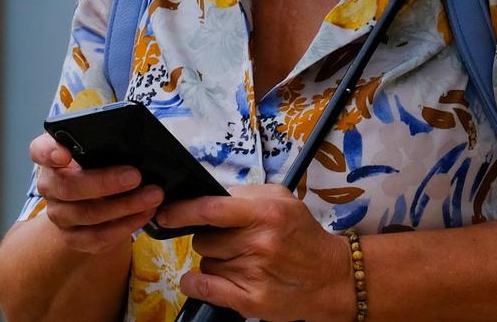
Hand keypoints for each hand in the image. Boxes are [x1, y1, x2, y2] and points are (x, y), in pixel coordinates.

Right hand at [28, 132, 165, 253]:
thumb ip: (102, 142)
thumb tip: (131, 144)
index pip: (39, 151)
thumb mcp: (95, 147)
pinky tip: (145, 214)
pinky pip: (99, 237)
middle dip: (106, 182)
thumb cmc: (95, 163)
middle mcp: (48, 186)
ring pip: (88, 215)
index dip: (49, 152)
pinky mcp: (72, 238)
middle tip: (136, 176)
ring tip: (153, 196)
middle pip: (69, 188)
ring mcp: (58, 214)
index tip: (65, 153)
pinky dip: (126, 226)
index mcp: (49, 156)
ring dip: (125, 206)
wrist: (89, 199)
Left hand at [161, 185, 356, 321]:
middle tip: (232, 241)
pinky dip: (195, 283)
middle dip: (210, 238)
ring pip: (205, 262)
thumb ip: (244, 194)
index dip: (182, 210)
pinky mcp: (251, 300)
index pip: (211, 208)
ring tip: (241, 261)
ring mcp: (254, 273)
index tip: (165, 213)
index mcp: (265, 213)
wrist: (331, 276)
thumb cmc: (302, 235)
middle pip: (204, 239)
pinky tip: (201, 279)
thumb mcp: (280, 200)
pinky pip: (204, 287)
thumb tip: (207, 196)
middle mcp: (259, 243)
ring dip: (214, 261)